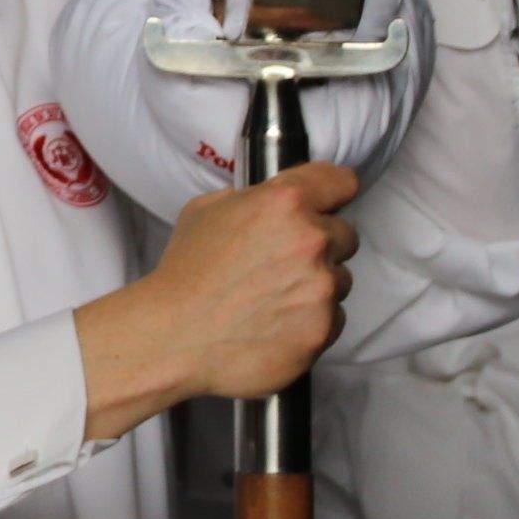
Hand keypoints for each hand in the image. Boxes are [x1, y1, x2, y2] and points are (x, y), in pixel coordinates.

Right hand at [76, 164, 359, 432]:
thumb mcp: (205, 211)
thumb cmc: (184, 273)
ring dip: (316, 286)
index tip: (327, 203)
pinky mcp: (323, 329)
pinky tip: (276, 325)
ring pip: (340, 280)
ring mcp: (322, 288)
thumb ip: (250, 199)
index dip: (331, 193)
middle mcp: (312, 240)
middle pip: (344, 235)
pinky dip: (311, 323)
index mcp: (285, 203)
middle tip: (282, 264)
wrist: (174, 337)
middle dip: (320, 246)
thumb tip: (268, 201)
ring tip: (273, 299)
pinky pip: (333, 319)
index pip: (340, 182)